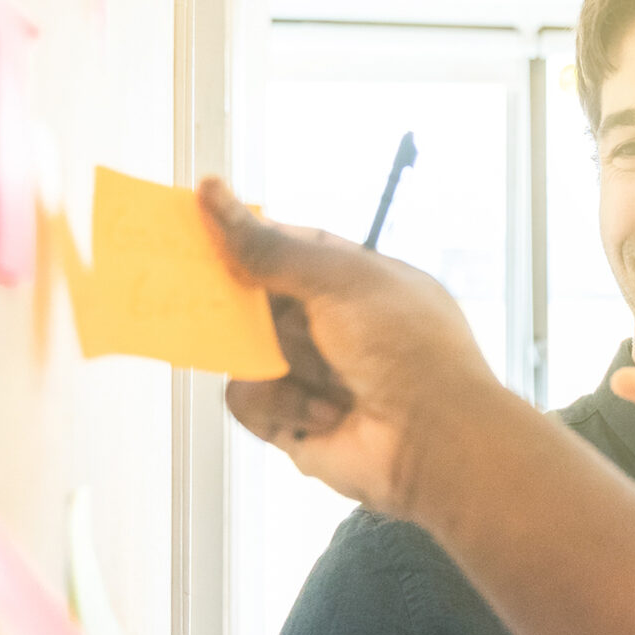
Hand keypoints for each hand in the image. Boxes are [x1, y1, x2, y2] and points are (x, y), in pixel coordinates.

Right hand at [198, 177, 508, 515]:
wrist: (433, 440)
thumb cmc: (409, 350)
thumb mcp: (338, 280)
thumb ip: (270, 247)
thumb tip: (214, 194)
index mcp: (359, 283)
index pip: (291, 249)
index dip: (249, 237)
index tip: (200, 222)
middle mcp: (337, 327)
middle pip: (260, 300)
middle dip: (238, 299)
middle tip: (210, 291)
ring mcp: (314, 375)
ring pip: (246, 350)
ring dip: (269, 359)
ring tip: (306, 369)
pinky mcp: (294, 420)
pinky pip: (248, 399)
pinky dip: (279, 404)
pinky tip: (324, 412)